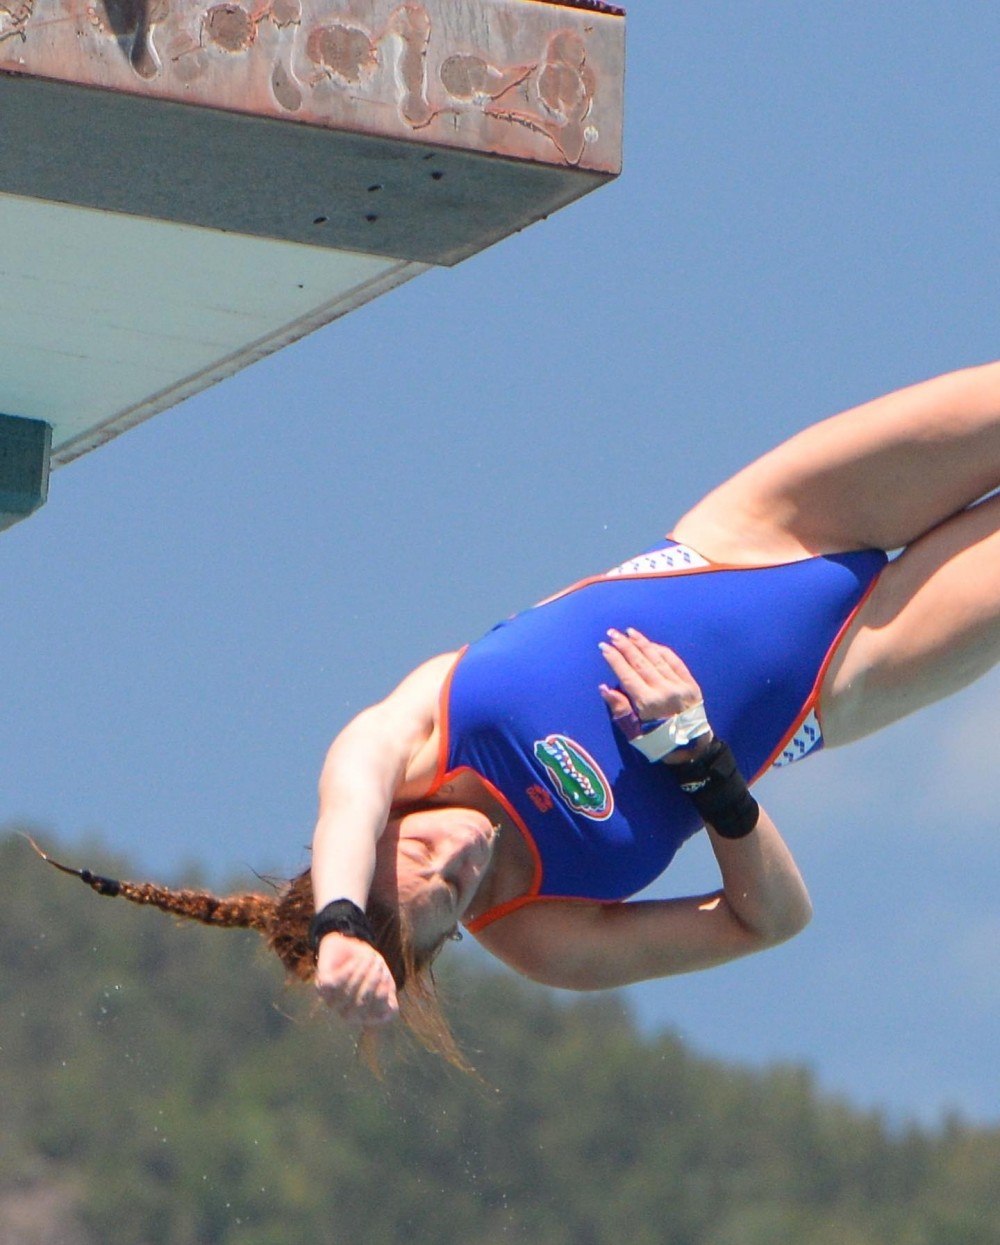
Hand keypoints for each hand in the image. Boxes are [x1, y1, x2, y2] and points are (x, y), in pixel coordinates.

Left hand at [314, 932, 398, 1025]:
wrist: (347, 943)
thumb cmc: (368, 964)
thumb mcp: (382, 975)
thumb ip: (388, 992)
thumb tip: (390, 1008)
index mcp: (368, 1013)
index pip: (379, 1016)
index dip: (384, 997)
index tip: (387, 976)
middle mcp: (349, 1013)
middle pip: (362, 1005)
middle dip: (372, 982)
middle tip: (379, 962)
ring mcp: (333, 1002)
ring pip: (349, 993)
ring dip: (362, 973)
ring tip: (370, 957)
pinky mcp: (323, 987)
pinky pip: (337, 983)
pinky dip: (350, 970)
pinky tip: (357, 960)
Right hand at [598, 627, 711, 761]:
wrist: (693, 748)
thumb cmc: (660, 743)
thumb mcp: (635, 734)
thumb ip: (620, 709)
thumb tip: (604, 688)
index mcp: (648, 704)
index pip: (627, 675)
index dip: (614, 659)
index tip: (603, 646)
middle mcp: (664, 690)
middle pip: (640, 662)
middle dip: (624, 645)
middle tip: (612, 633)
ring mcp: (679, 685)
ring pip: (657, 658)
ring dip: (641, 643)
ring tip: (628, 632)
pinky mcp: (691, 683)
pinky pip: (674, 661)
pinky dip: (661, 650)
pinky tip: (651, 643)